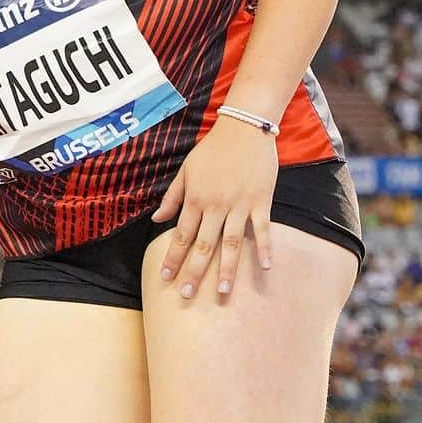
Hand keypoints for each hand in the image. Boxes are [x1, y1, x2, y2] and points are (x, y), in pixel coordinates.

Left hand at [150, 113, 277, 297]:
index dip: (172, 257)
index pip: (181, 234)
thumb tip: (156, 220)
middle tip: (186, 295)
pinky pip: (262, 228)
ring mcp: (239, 204)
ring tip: (221, 293)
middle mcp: (215, 205)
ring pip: (230, 242)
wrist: (243, 128)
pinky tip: (265, 267)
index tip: (165, 278)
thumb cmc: (213, 149)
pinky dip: (264, 247)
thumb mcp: (186, 169)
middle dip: (193, 271)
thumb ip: (172, 196)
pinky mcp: (260, 201)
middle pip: (203, 245)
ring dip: (226, 269)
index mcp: (196, 198)